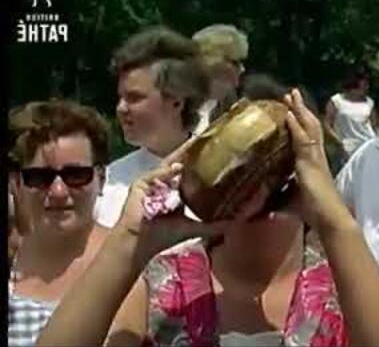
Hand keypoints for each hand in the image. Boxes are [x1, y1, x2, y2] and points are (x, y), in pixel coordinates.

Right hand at [114, 137, 229, 267]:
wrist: (140, 245)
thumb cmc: (163, 236)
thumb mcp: (192, 228)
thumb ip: (212, 225)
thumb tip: (234, 223)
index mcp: (175, 190)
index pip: (189, 171)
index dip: (199, 160)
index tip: (215, 147)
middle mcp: (163, 183)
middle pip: (178, 163)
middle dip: (190, 151)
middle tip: (205, 137)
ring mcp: (151, 182)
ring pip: (167, 165)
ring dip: (179, 155)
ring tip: (194, 143)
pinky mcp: (139, 185)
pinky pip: (153, 175)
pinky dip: (164, 172)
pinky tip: (176, 168)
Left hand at [283, 89, 346, 228]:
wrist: (329, 217)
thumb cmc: (314, 211)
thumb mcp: (292, 201)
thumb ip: (280, 198)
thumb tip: (261, 206)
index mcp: (313, 163)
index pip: (307, 137)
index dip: (300, 122)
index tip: (291, 109)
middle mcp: (316, 156)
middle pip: (309, 126)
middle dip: (300, 110)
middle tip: (292, 94)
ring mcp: (315, 157)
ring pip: (308, 127)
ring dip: (299, 111)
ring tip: (292, 95)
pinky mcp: (311, 162)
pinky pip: (303, 139)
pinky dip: (296, 125)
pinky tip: (289, 114)